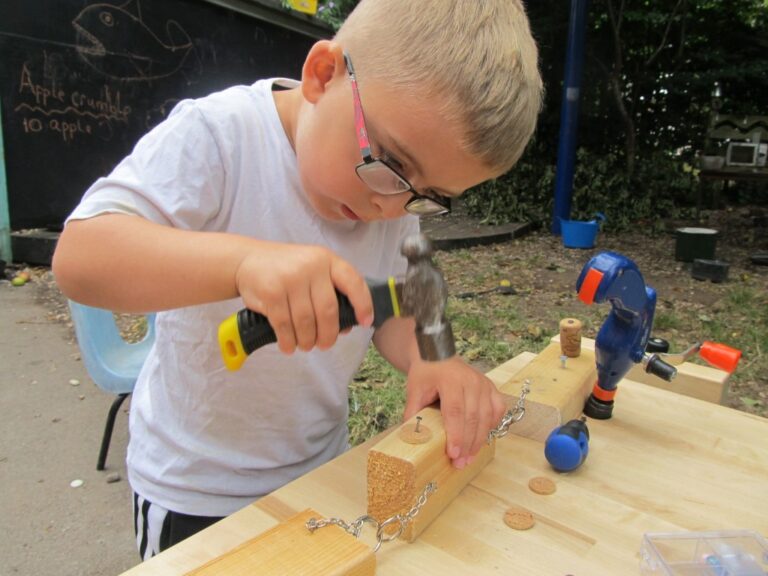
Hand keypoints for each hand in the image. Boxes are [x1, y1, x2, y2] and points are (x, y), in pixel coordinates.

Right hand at [234, 242, 372, 353]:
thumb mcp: (312, 272)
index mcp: (327, 260)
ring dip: (307, 340)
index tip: (366, 322)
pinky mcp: (271, 291)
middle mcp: (311, 266)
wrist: (247, 260)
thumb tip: (346, 327)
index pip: (353, 282)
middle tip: (324, 344)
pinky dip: (288, 341)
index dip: (363, 304)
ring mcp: (290, 278)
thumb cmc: (285, 269)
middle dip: (328, 334)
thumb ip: (330, 293)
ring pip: (306, 321)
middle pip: (328, 310)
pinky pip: (284, 325)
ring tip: (305, 345)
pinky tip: (289, 345)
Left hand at [403, 356, 506, 468]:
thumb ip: (414, 413)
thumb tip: (412, 438)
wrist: (438, 354)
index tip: (453, 454)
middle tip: (460, 463)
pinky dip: (492, 425)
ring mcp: (484, 383)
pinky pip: (497, 410)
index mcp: (450, 380)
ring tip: (470, 458)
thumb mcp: (414, 390)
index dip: (456, 435)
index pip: (455, 411)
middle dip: (468, 444)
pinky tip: (482, 438)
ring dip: (479, 440)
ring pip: (487, 417)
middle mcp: (471, 380)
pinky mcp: (491, 387)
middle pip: (473, 417)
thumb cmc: (426, 373)